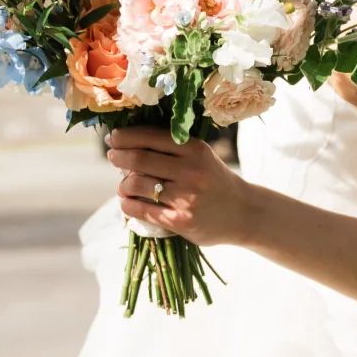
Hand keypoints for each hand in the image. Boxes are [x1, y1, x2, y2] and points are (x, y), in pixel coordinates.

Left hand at [106, 126, 258, 245]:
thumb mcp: (201, 157)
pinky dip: (127, 204)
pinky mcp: (180, 220)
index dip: (126, 136)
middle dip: (118, 156)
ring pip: (136, 184)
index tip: (113, 138)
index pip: (150, 136)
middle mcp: (191, 170)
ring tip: (124, 185)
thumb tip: (127, 144)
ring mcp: (185, 197)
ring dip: (123, 184)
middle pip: (139, 158)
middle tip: (112, 156)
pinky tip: (127, 202)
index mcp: (195, 149)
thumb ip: (172, 149)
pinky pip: (141, 210)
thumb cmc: (215, 181)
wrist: (243, 212)